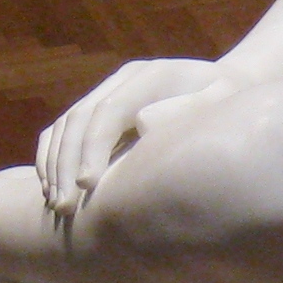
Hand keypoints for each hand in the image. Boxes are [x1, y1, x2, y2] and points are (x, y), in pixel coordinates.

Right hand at [35, 58, 223, 222]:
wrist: (228, 88)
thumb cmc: (231, 104)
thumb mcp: (224, 102)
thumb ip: (190, 109)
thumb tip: (142, 124)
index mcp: (152, 76)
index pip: (110, 110)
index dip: (93, 147)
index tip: (87, 186)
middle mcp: (124, 80)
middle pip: (80, 118)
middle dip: (66, 163)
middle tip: (64, 207)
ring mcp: (109, 90)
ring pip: (65, 124)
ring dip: (54, 165)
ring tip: (56, 205)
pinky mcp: (101, 107)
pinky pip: (63, 130)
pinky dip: (51, 159)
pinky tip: (51, 189)